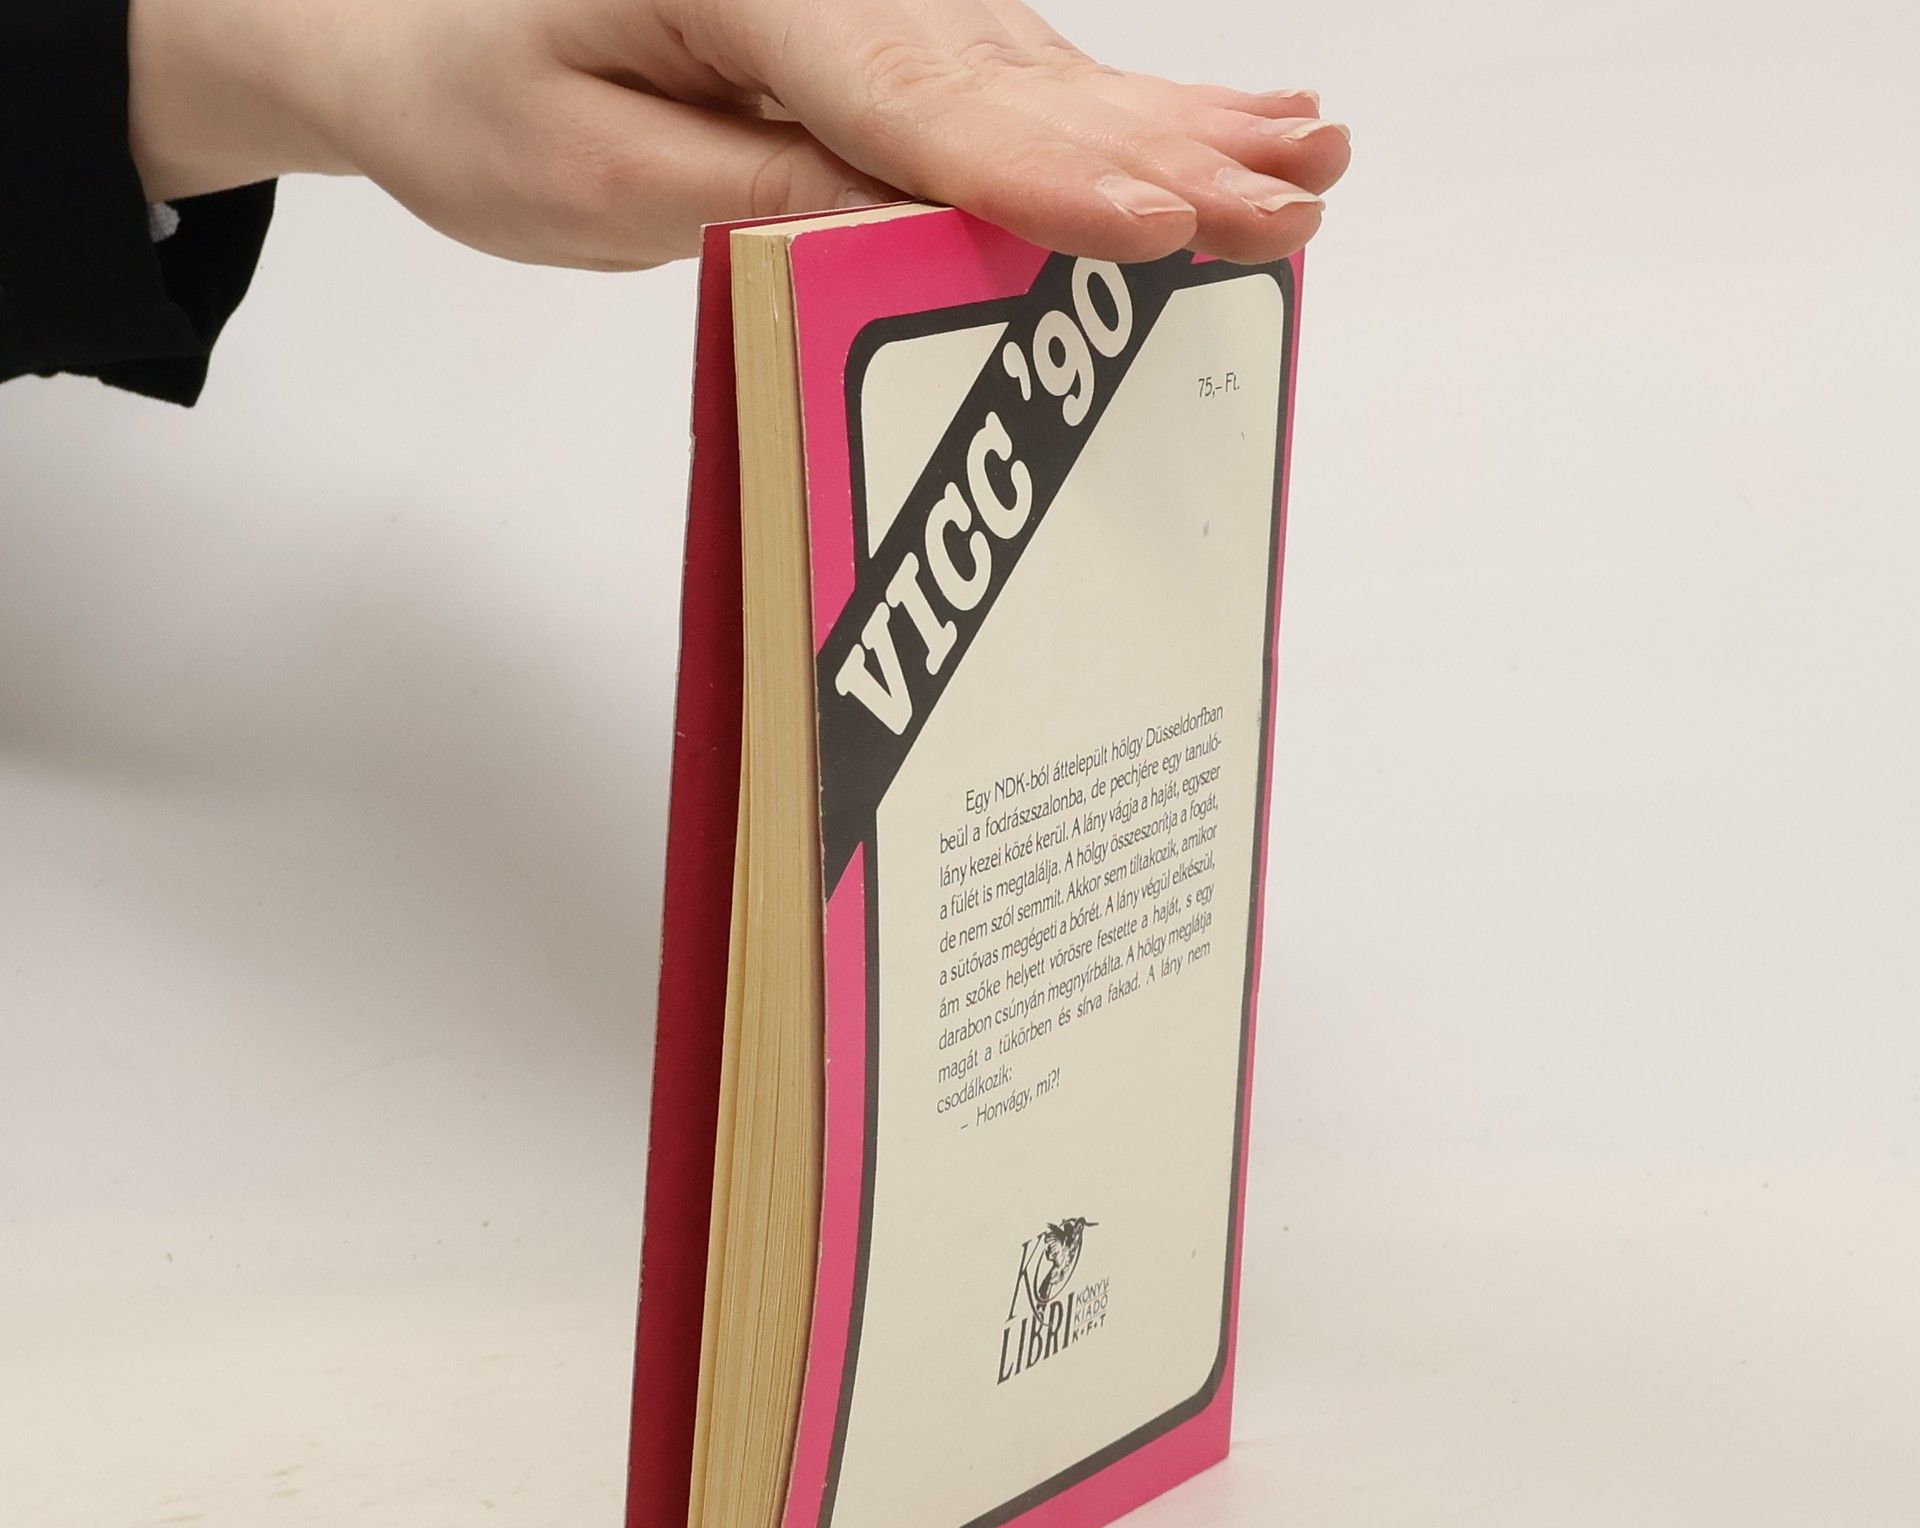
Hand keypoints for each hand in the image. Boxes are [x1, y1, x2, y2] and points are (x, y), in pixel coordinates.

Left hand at [128, 0, 1349, 268]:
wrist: (429, 28)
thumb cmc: (487, 95)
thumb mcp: (595, 175)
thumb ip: (761, 199)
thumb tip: (918, 230)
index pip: (913, 101)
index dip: (1042, 177)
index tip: (1156, 223)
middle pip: (1012, 79)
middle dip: (1159, 152)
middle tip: (1288, 201)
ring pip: (1039, 74)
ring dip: (1177, 129)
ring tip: (1302, 166)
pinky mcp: (885, 36)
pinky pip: (1015, 79)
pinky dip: (1121, 116)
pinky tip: (1220, 128)